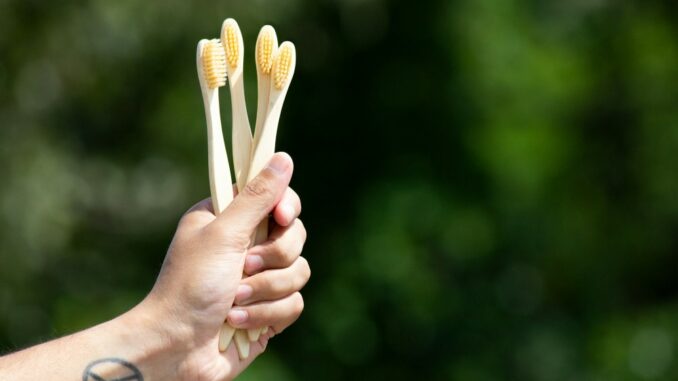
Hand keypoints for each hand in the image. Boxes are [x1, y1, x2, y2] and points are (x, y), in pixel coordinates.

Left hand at [136, 152, 308, 379]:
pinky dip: (266, 314)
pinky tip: (237, 322)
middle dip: (273, 257)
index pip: (277, 198)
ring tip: (234, 301)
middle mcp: (247, 246)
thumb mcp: (224, 234)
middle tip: (243, 267)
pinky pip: (294, 303)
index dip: (285, 207)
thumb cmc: (190, 286)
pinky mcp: (268, 310)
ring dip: (265, 290)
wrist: (176, 349)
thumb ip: (257, 197)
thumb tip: (284, 157)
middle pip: (295, 235)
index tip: (281, 216)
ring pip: (300, 271)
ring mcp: (260, 280)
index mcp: (230, 219)